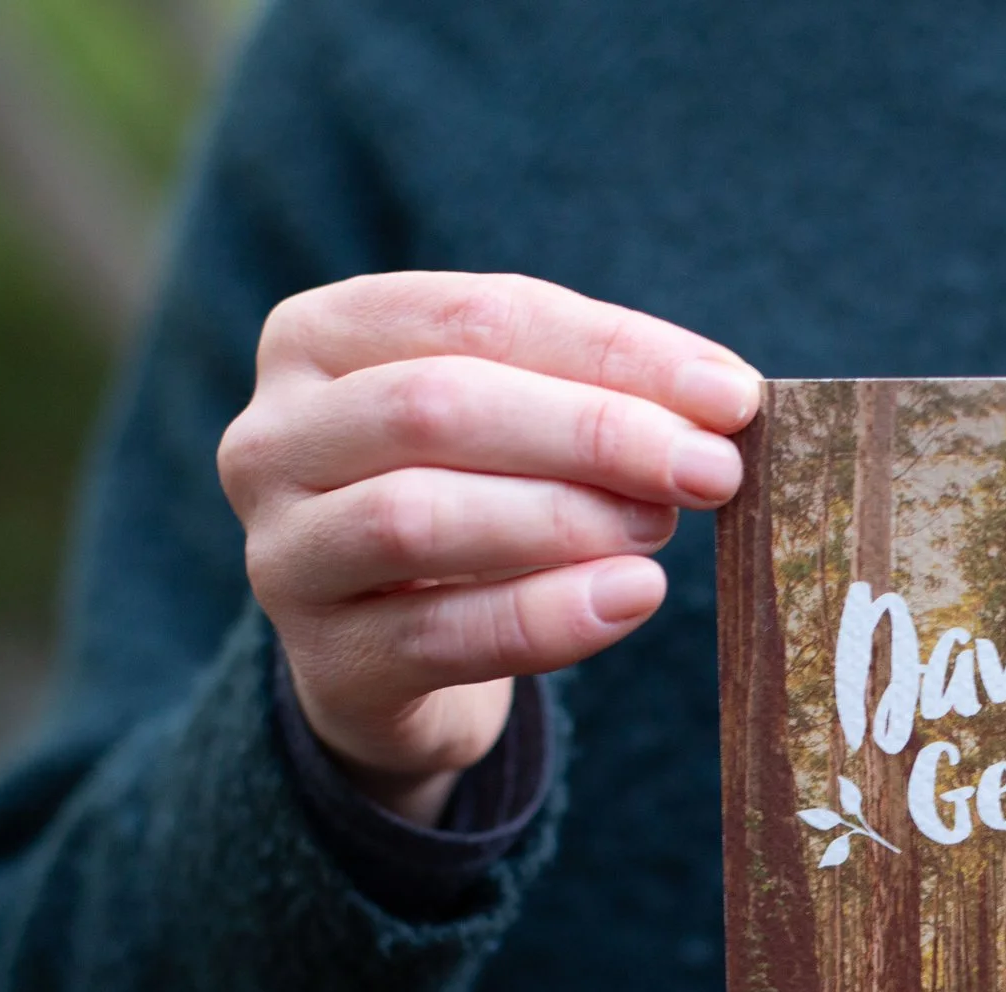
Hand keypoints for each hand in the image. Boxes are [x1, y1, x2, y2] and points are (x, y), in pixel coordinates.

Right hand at [218, 271, 760, 822]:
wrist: (398, 658)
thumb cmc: (474, 505)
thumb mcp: (518, 428)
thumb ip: (596, 396)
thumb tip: (725, 398)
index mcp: (320, 336)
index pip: (479, 314)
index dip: (615, 350)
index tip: (731, 394)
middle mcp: (274, 435)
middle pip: (439, 406)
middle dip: (595, 433)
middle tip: (710, 469)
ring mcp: (284, 553)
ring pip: (419, 518)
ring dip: (565, 519)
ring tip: (662, 528)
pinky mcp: (324, 662)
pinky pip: (439, 635)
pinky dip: (547, 616)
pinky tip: (632, 596)